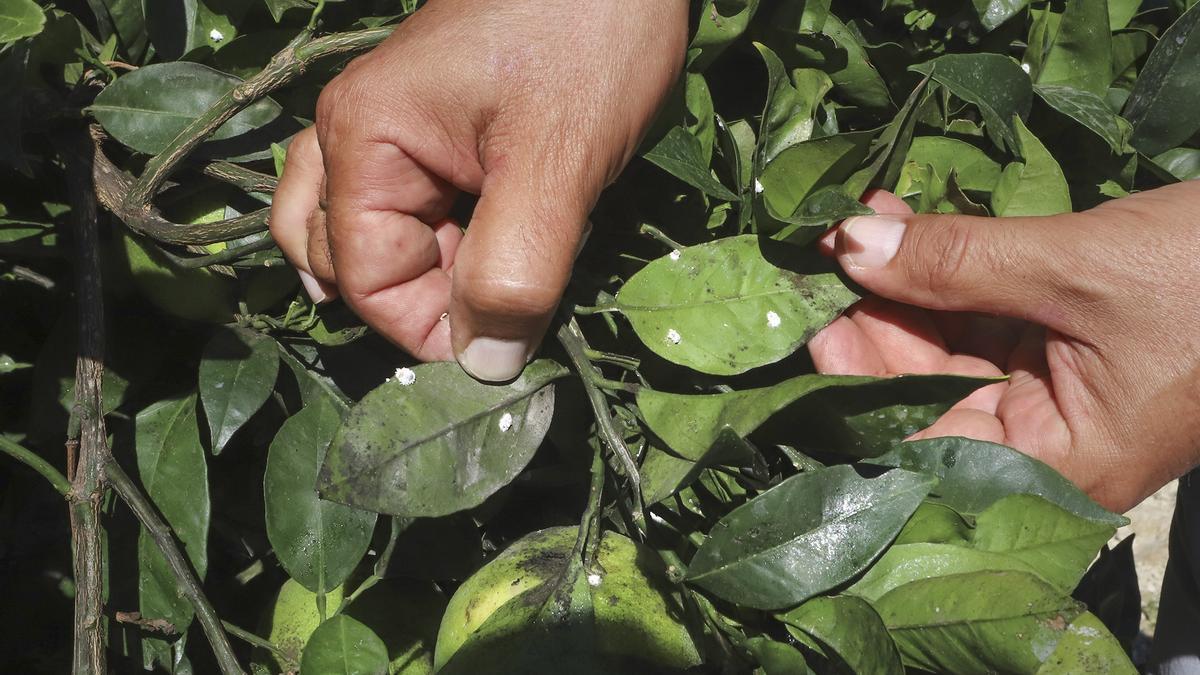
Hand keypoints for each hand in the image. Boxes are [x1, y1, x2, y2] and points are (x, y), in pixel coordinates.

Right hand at [271, 0, 687, 379]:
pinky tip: (468, 261)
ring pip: (359, 231)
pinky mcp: (434, 125)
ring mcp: (391, 125)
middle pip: (347, 258)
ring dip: (411, 279)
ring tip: (469, 302)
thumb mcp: (558, 161)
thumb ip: (514, 271)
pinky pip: (401, 202)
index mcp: (366, 138)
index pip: (364, 279)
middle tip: (493, 319)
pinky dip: (430, 244)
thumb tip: (483, 368)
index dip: (427, 330)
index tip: (503, 348)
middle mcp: (357, 132)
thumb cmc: (590, 36)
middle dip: (414, 304)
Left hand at [809, 185, 1199, 512]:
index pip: (913, 447)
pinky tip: (900, 231)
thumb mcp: (1074, 268)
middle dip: (869, 322)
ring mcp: (1055, 399)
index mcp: (1052, 466)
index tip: (800, 328)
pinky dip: (943, 277)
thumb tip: (851, 248)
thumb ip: (955, 263)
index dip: (847, 390)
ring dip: (899, 286)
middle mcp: (1045, 447)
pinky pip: (983, 322)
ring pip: (947, 352)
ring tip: (855, 229)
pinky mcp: (1065, 352)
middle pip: (922, 395)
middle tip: (822, 258)